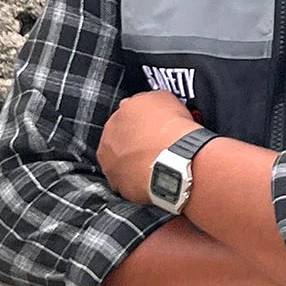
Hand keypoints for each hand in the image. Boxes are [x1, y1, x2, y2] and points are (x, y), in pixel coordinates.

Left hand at [97, 90, 200, 204]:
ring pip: (119, 162)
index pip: (125, 116)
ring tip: (154, 163)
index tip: (151, 127)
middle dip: (133, 142)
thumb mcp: (164, 98)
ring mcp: (111, 165)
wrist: (177, 161)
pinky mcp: (118, 186)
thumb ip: (148, 100)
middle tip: (152, 146)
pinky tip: (153, 177)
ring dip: (132, 162)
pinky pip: (127, 183)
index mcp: (118, 115)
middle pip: (118, 140)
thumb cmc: (173, 129)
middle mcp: (108, 139)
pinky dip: (137, 180)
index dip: (140, 123)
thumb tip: (147, 103)